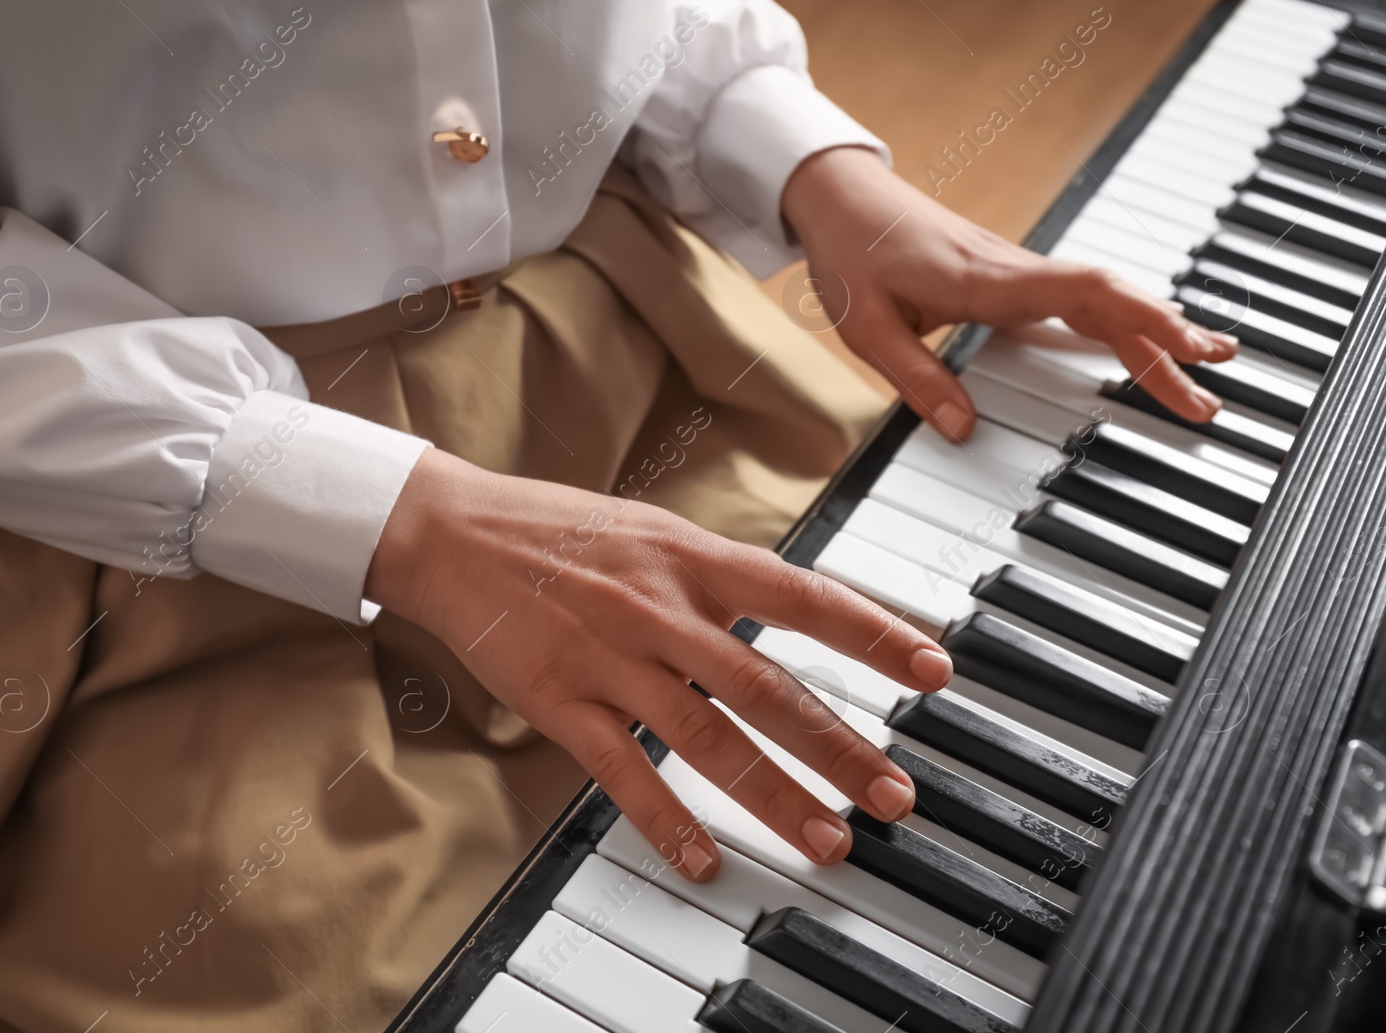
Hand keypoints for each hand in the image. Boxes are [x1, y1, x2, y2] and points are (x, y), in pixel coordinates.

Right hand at [364, 449, 953, 881]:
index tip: (934, 668)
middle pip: (768, 688)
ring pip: (708, 740)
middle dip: (840, 746)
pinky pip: (623, 772)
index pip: (803, 595)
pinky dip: (666, 821)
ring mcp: (611, 659)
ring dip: (775, 796)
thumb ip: (717, 572)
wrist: (452, 529)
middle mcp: (660, 609)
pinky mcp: (560, 702)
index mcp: (690, 557)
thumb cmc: (554, 527)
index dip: (875, 633)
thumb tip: (790, 601)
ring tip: (827, 839)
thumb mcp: (651, 529)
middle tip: (895, 793)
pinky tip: (704, 859)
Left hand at [782, 146, 1238, 441]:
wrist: (837, 194)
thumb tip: (962, 430)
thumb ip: (916, 380)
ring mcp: (1015, 272)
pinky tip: (1141, 340)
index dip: (1143, 318)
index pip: (1087, 292)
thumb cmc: (850, 250)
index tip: (1188, 347)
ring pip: (1100, 302)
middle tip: (1210, 394)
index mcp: (986, 278)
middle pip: (1109, 306)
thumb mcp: (866, 327)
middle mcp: (1013, 271)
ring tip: (1203, 365)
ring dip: (1151, 333)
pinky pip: (1076, 300)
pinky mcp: (1007, 277)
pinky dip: (1117, 321)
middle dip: (1165, 347)